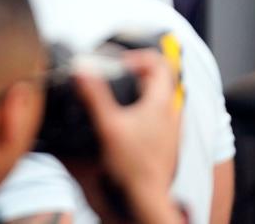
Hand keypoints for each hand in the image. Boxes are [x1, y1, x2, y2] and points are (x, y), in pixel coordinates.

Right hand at [65, 50, 182, 223]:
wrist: (147, 198)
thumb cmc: (133, 166)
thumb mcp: (107, 124)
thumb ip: (94, 95)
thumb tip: (82, 70)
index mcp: (161, 103)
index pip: (158, 63)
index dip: (137, 57)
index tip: (119, 63)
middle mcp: (171, 113)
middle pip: (159, 79)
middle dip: (135, 73)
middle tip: (114, 76)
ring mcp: (171, 129)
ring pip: (159, 98)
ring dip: (140, 91)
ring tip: (117, 97)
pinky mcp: (166, 142)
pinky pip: (157, 116)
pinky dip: (142, 110)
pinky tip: (124, 122)